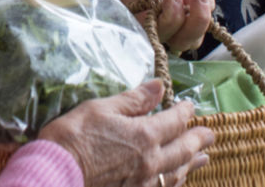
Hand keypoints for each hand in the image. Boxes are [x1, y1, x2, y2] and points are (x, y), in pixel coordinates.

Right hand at [38, 80, 213, 186]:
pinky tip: (176, 181)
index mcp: (144, 135)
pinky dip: (175, 183)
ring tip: (203, 158)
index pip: (174, 121)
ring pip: (177, 173)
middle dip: (198, 140)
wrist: (54, 176)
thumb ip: (133, 100)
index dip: (185, 112)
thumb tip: (159, 86)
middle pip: (183, 150)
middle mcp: (151, 162)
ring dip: (192, 163)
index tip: (191, 106)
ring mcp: (143, 184)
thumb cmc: (73, 138)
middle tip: (210, 134)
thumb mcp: (101, 109)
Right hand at [98, 0, 212, 50]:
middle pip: (182, 40)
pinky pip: (205, 7)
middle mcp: (155, 18)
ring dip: (203, 10)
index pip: (157, 32)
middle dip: (195, 20)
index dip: (171, 19)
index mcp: (135, 9)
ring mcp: (173, 12)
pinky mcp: (186, 2)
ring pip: (196, 34)